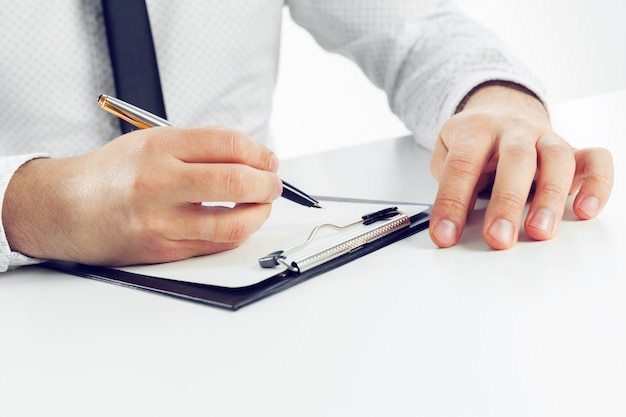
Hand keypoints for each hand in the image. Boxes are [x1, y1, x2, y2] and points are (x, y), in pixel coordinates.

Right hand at [3, 126, 281, 265]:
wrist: (64, 209)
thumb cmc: (110, 174)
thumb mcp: (149, 142)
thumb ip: (198, 147)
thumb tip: (250, 157)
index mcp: (157, 147)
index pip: (227, 143)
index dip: (259, 151)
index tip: (268, 158)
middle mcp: (159, 183)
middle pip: (236, 182)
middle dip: (268, 183)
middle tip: (273, 182)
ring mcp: (160, 221)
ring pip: (233, 223)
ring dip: (259, 213)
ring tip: (262, 204)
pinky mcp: (162, 249)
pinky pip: (215, 244)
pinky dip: (237, 231)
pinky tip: (239, 221)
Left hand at [429, 84, 613, 248]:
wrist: (500, 109)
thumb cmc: (472, 140)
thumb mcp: (445, 153)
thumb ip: (447, 183)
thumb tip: (450, 223)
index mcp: (476, 128)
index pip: (462, 165)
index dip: (452, 202)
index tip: (444, 235)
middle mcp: (514, 129)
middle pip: (515, 160)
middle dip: (507, 202)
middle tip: (499, 238)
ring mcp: (545, 137)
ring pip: (557, 159)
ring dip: (550, 197)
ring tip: (539, 231)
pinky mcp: (572, 149)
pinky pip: (596, 159)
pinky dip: (597, 183)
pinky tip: (585, 210)